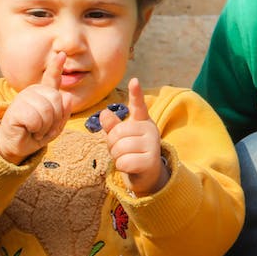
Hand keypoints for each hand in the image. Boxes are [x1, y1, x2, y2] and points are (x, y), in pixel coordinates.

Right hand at [0, 51, 70, 164]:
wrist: (17, 146)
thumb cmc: (36, 133)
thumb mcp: (55, 125)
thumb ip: (63, 112)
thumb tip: (67, 97)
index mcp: (43, 94)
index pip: (51, 78)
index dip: (57, 67)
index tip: (62, 54)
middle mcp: (33, 92)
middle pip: (57, 99)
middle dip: (55, 119)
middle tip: (45, 127)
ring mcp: (22, 98)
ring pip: (47, 110)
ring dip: (45, 126)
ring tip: (37, 130)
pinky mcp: (14, 109)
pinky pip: (35, 118)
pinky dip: (36, 129)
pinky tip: (29, 130)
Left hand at [97, 78, 166, 196]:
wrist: (147, 175)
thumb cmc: (131, 152)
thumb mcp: (121, 138)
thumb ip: (112, 126)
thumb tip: (104, 113)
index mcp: (142, 121)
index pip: (138, 105)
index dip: (135, 93)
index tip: (134, 80)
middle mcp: (150, 129)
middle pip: (118, 133)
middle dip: (113, 145)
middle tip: (121, 150)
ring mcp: (152, 144)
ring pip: (120, 148)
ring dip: (117, 157)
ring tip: (126, 158)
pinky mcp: (151, 160)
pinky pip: (124, 162)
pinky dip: (121, 167)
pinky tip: (130, 166)